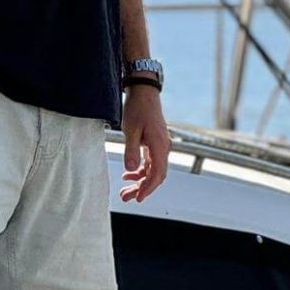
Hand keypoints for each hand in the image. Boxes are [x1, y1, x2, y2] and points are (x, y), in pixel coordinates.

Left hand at [121, 85, 170, 202]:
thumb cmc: (138, 108)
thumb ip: (131, 151)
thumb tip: (130, 170)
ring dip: (140, 180)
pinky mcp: (155, 142)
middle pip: (155, 175)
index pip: (157, 174)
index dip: (148, 188)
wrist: (143, 91)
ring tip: (125, 189)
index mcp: (160, 146)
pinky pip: (150, 162)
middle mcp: (163, 148)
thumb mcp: (131, 130)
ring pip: (152, 170)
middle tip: (126, 197)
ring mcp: (160, 145)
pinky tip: (129, 174)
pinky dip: (140, 170)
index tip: (138, 198)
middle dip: (141, 188)